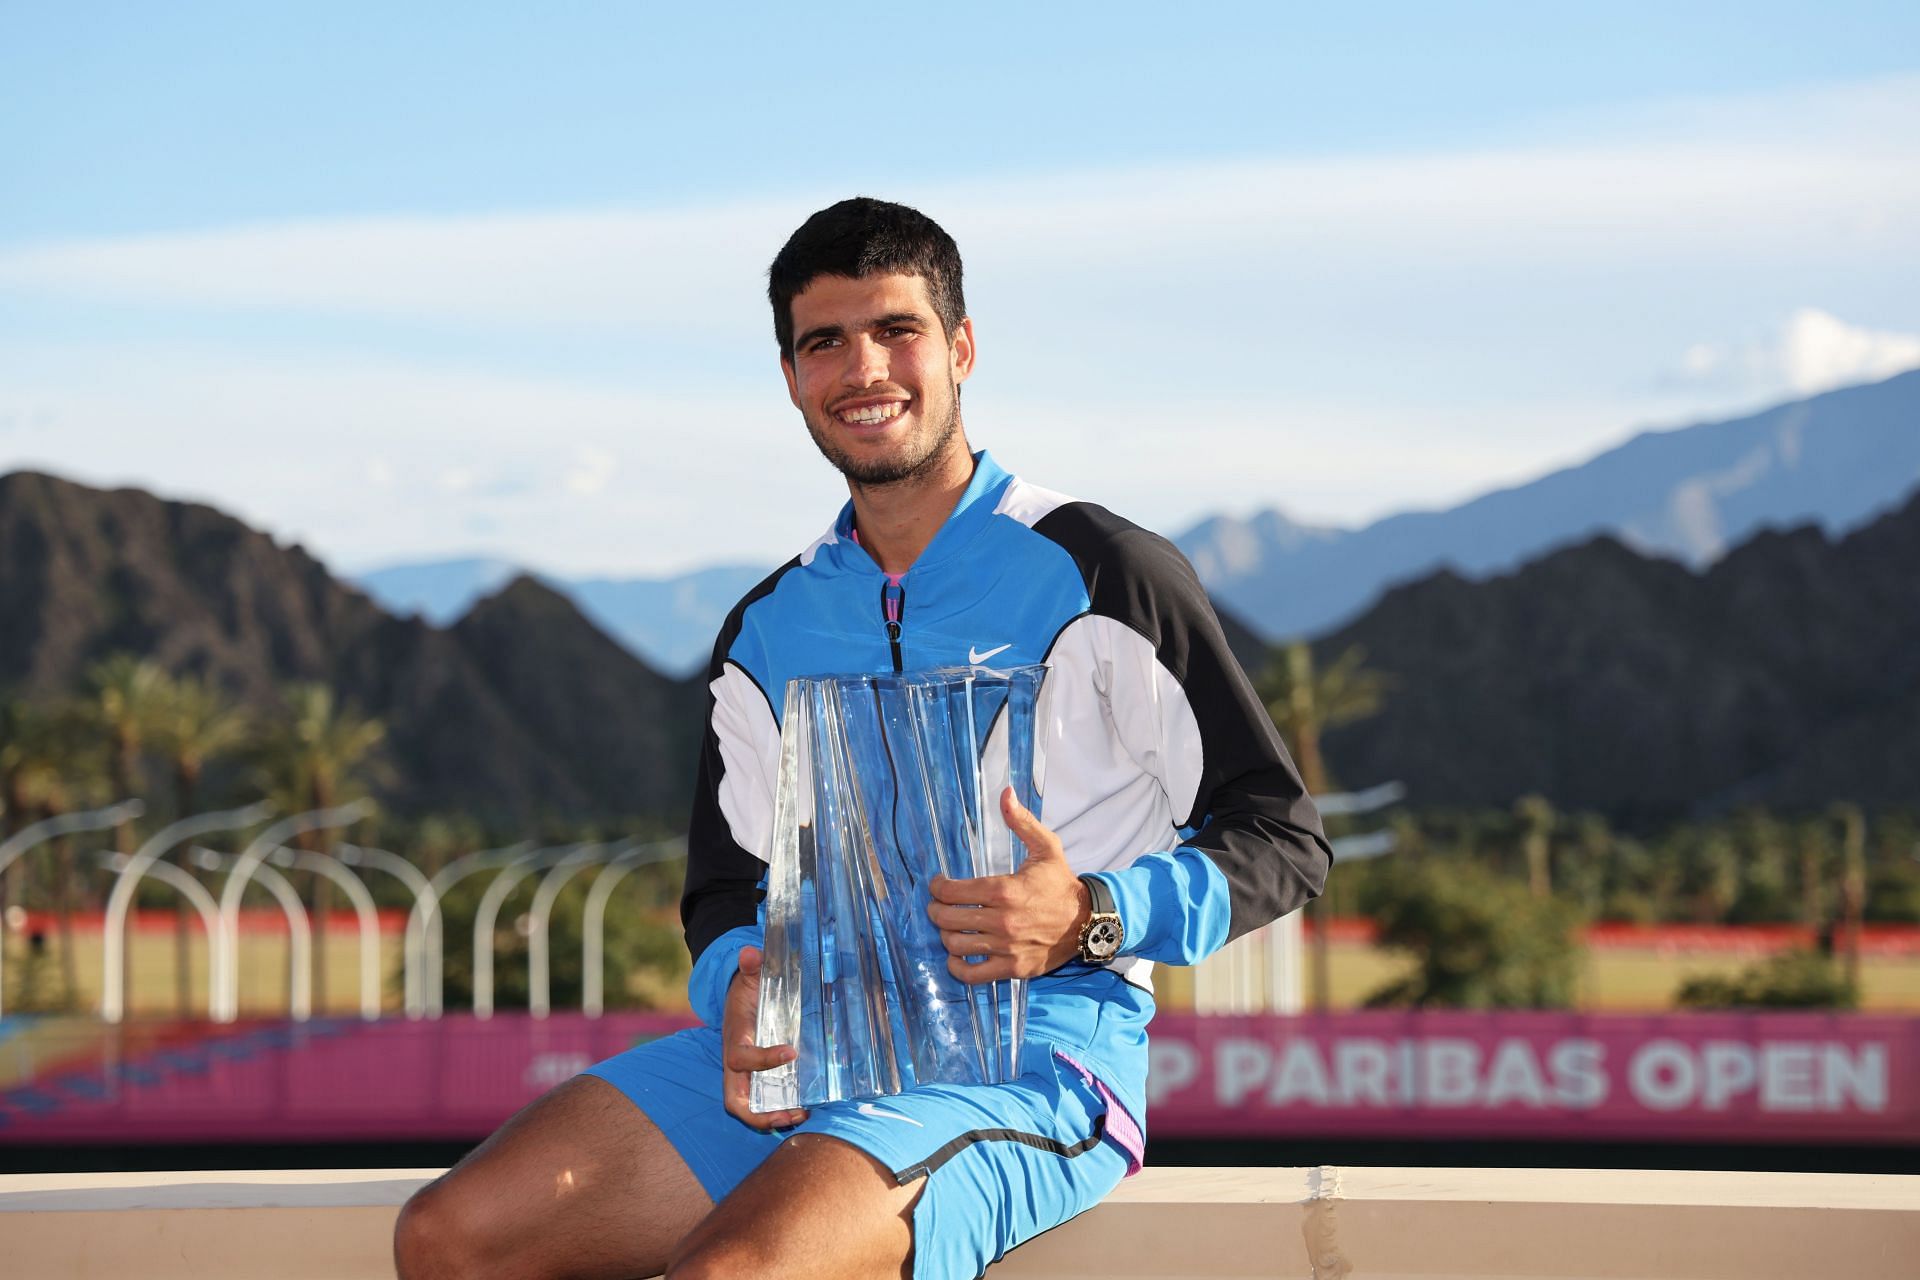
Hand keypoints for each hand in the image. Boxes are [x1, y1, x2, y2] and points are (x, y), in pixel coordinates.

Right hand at [721, 944, 807, 1128]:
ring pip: (748, 1107)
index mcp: (734, 1038)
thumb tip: (750, 953)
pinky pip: (763, 1101)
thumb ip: (751, 966)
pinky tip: (806, 1108)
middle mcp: (735, 1063)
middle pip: (735, 1100)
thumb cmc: (745, 991)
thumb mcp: (748, 977)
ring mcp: (744, 1075)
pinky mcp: (756, 1079)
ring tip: (804, 1114)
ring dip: (773, 1117)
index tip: (792, 1053)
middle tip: (793, 1113)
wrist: (738, 1001)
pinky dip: (780, 1110)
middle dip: (760, 1114)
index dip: (763, 1060)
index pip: (741, 1058)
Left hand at [927, 788, 1090, 983]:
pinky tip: (957, 957)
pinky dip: (957, 967)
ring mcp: (1006, 947)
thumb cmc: (1061, 884)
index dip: (937, 887)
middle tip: (939, 905)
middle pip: (948, 918)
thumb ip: (1021, 822)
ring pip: (955, 945)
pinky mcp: (1012, 968)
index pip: (952, 891)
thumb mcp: (1046, 847)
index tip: (939, 884)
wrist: (1087, 921)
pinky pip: (972, 974)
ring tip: (949, 926)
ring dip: (946, 935)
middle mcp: (1002, 921)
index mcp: (1005, 890)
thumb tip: (1006, 793)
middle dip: (936, 910)